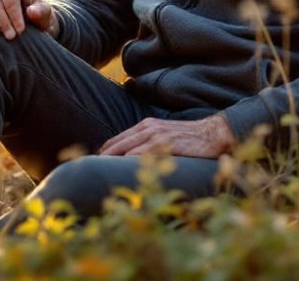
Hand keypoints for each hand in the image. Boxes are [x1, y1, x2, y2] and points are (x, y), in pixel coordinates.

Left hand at [98, 114, 235, 158]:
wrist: (212, 134)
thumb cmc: (189, 138)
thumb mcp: (165, 135)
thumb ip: (149, 142)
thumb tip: (134, 157)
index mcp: (146, 125)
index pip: (117, 139)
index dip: (103, 151)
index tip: (92, 162)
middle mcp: (148, 128)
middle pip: (117, 144)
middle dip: (101, 157)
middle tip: (86, 169)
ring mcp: (156, 136)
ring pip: (125, 149)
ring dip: (110, 161)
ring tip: (97, 173)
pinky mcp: (165, 145)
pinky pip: (142, 154)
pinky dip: (129, 162)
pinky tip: (119, 171)